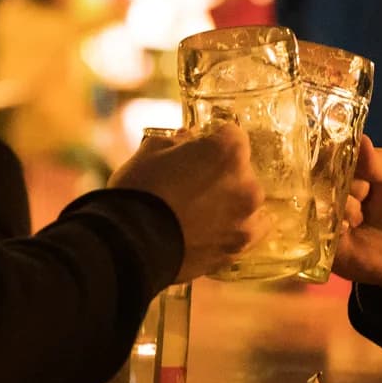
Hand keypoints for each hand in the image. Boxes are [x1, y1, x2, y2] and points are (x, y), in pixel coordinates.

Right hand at [109, 125, 264, 281]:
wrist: (132, 245)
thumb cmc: (140, 190)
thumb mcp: (152, 150)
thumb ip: (177, 141)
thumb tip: (187, 139)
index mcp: (228, 152)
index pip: (232, 135)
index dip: (214, 139)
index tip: (201, 147)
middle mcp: (247, 184)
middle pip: (242, 170)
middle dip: (222, 173)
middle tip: (196, 182)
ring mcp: (247, 219)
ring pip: (248, 202)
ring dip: (233, 201)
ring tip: (206, 210)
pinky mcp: (239, 247)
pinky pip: (248, 231)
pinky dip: (237, 227)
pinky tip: (223, 228)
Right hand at [330, 137, 381, 288]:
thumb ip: (379, 161)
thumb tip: (361, 139)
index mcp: (346, 167)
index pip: (328, 151)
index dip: (333, 153)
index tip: (342, 160)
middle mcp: (329, 187)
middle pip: (317, 175)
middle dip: (339, 183)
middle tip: (361, 195)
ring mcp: (322, 212)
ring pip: (315, 200)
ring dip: (339, 206)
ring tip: (358, 218)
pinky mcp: (319, 237)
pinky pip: (314, 226)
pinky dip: (332, 225)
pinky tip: (348, 229)